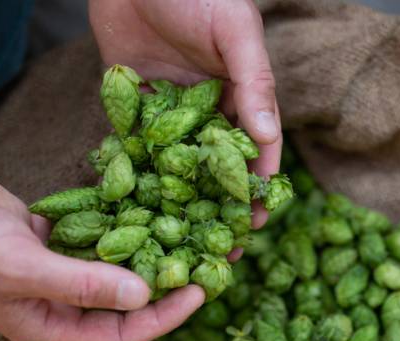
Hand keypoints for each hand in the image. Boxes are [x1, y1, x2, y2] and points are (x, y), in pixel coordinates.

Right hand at [0, 167, 203, 340]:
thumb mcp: (23, 268)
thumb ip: (83, 284)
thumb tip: (143, 295)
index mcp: (50, 328)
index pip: (122, 334)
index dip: (163, 318)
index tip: (199, 292)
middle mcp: (57, 304)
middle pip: (124, 303)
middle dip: (165, 284)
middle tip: (208, 260)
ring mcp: (54, 270)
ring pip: (113, 266)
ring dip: (147, 251)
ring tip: (190, 230)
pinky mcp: (50, 237)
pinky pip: (95, 234)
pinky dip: (119, 223)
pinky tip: (151, 203)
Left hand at [89, 0, 280, 225]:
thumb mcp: (236, 32)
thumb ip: (254, 83)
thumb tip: (268, 138)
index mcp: (241, 93)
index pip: (255, 150)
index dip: (257, 188)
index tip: (256, 222)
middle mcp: (208, 107)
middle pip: (217, 168)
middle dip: (219, 208)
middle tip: (218, 248)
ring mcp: (169, 108)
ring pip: (177, 165)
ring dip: (178, 204)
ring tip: (177, 243)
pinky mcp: (132, 102)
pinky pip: (134, 144)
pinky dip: (134, 173)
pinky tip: (132, 210)